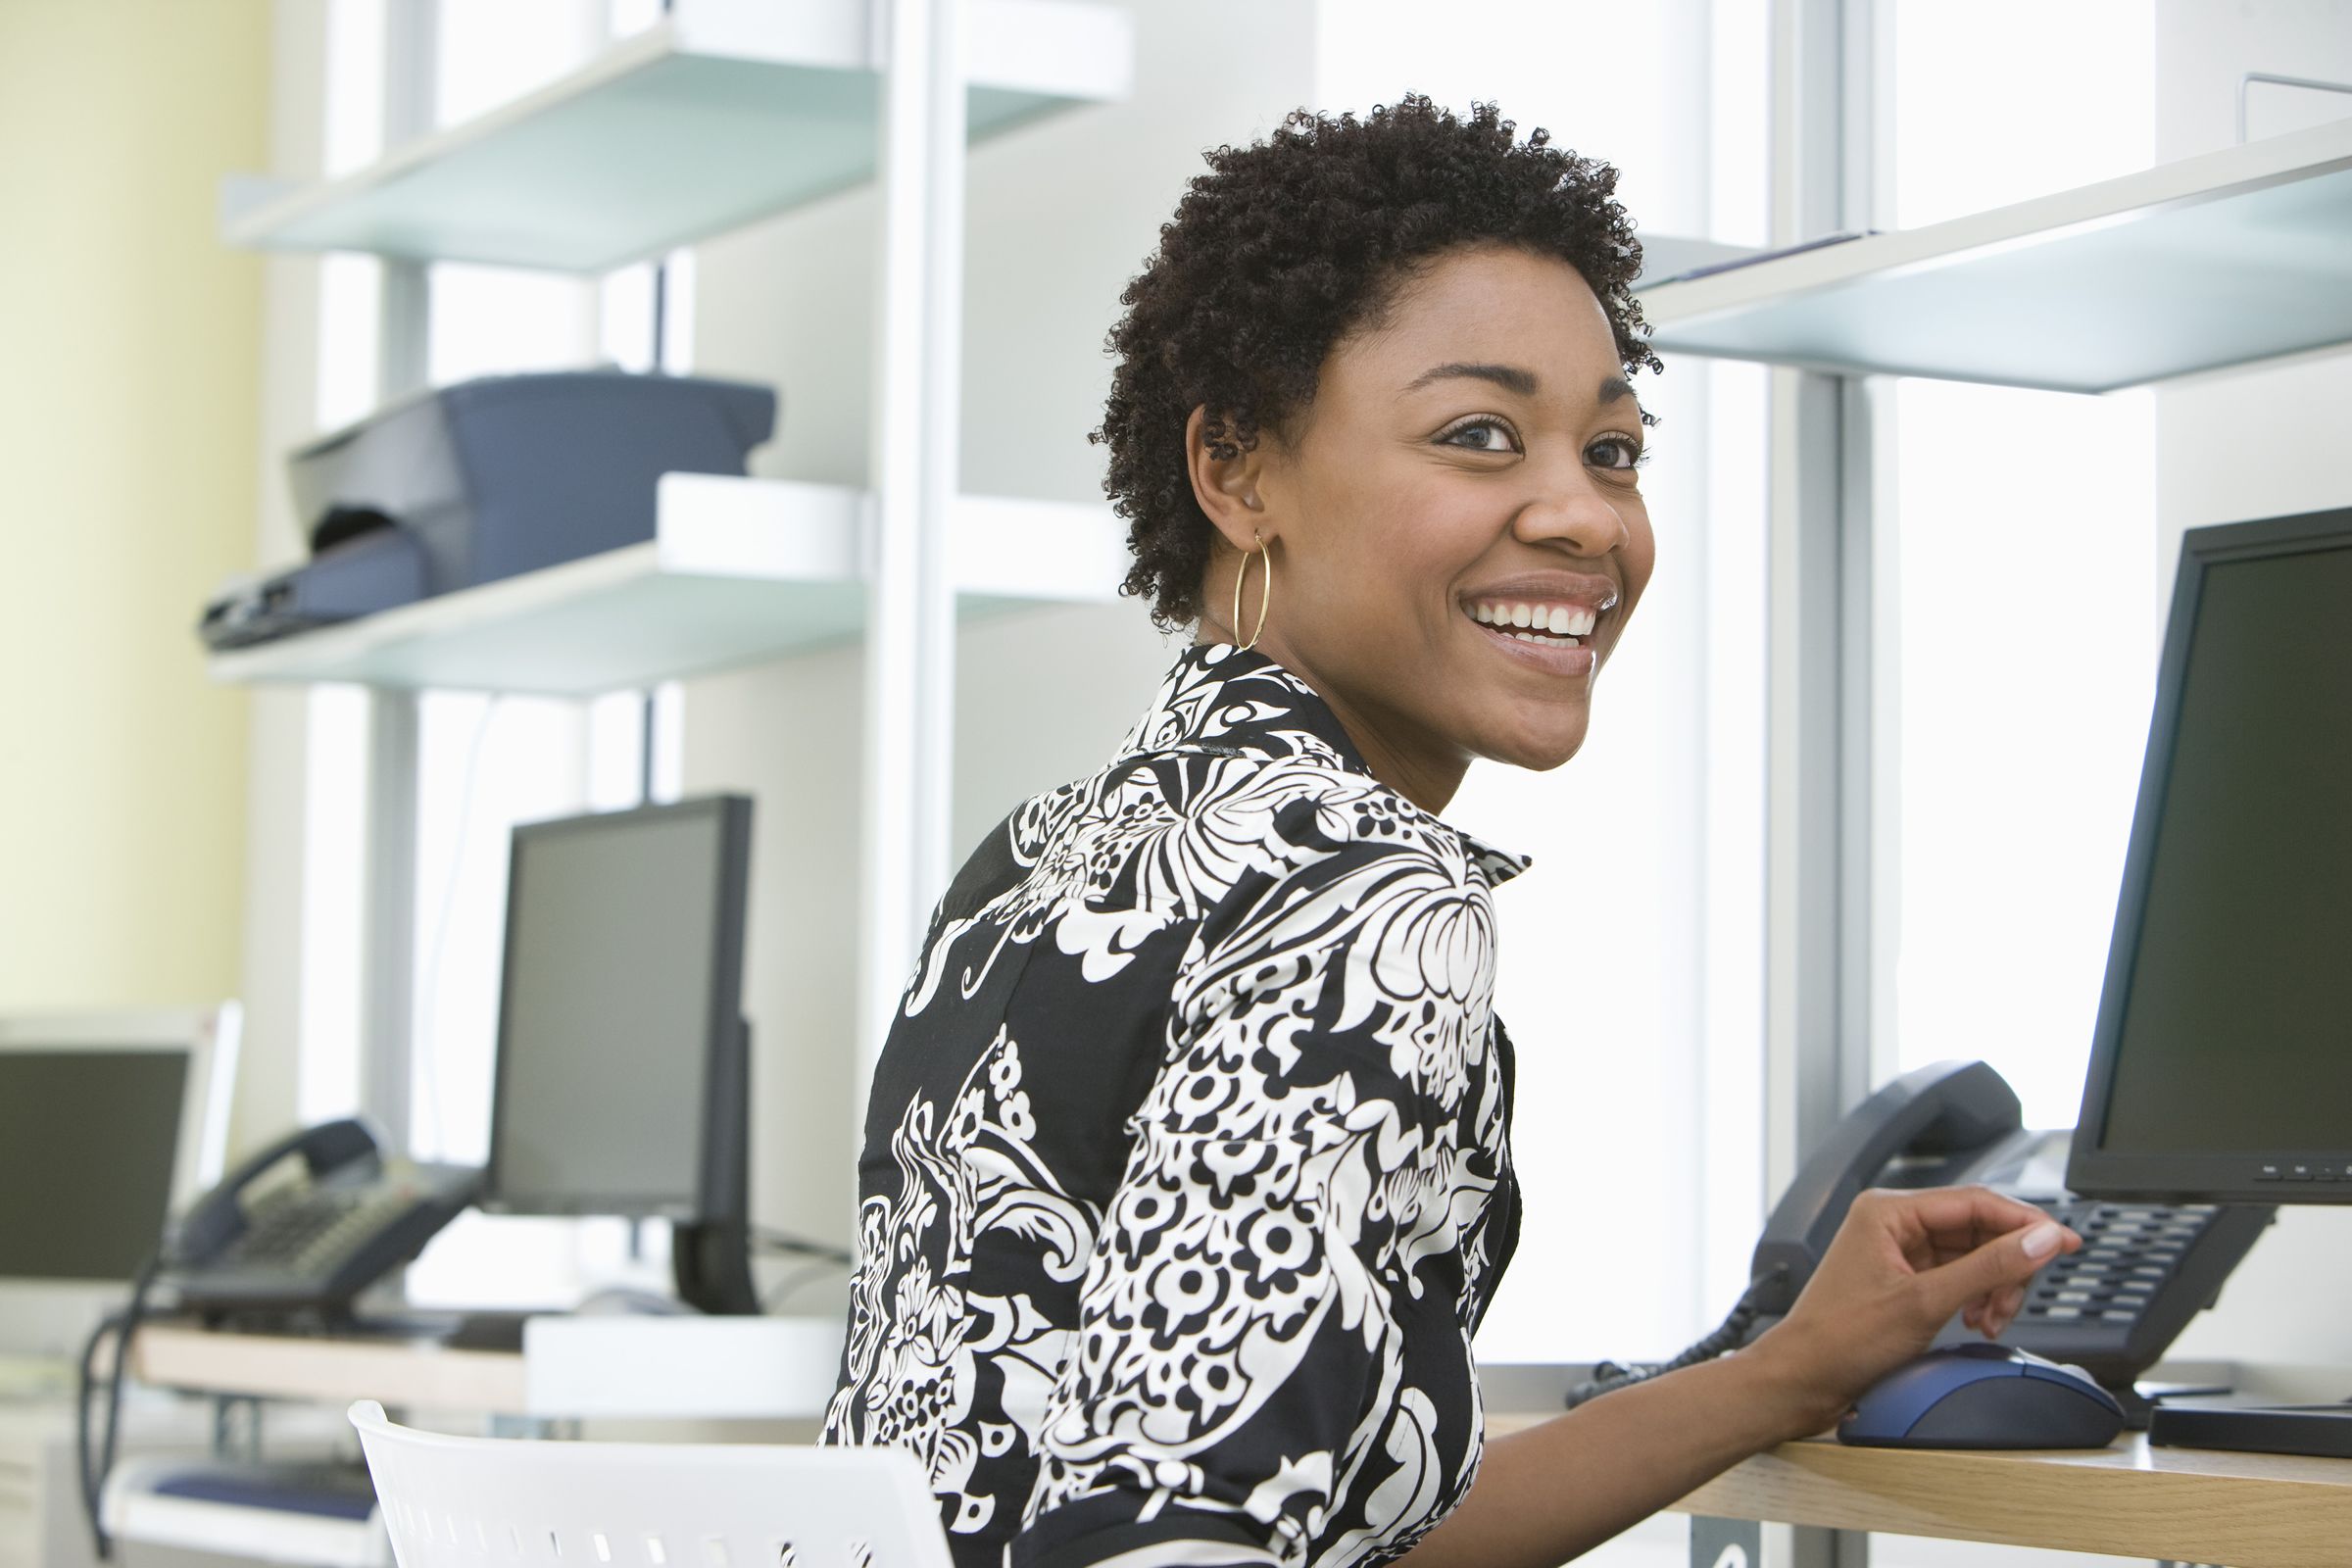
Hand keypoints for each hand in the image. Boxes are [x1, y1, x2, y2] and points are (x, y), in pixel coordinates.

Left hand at [1748, 1186, 2079, 1434]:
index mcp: (1889, 1211)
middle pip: (1979, 1229)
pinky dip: (1976, 1299)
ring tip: (1988, 1321)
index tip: (2065, 1243)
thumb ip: (1988, 1268)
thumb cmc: (1840, 1338)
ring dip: (1993, 1288)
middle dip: (2005, 1267)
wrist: (1803, 1380)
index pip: (1976, 1201)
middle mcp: (1893, 1225)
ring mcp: (1899, 1253)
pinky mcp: (1905, 1281)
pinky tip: (1975, 1322)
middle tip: (2012, 1302)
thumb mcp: (1926, 1302)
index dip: (2026, 1221)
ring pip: (1973, 1256)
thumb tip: (2039, 1239)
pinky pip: (1958, 1278)